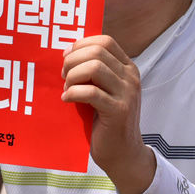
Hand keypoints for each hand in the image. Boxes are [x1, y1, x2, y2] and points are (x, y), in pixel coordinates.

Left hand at [62, 35, 155, 193]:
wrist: (123, 153)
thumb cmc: (106, 121)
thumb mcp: (104, 91)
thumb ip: (94, 74)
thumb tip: (67, 57)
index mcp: (128, 68)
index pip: (106, 41)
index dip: (81, 44)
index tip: (66, 58)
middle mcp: (131, 76)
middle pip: (97, 51)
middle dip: (72, 61)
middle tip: (63, 77)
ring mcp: (127, 92)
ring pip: (94, 68)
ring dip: (72, 77)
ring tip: (67, 89)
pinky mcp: (118, 110)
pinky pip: (90, 92)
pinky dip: (73, 94)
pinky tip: (67, 100)